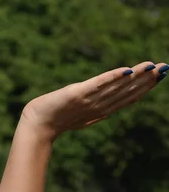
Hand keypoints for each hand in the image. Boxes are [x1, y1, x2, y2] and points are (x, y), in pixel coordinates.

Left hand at [20, 61, 167, 140]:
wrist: (36, 125)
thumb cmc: (54, 117)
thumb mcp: (78, 111)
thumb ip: (92, 105)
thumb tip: (102, 105)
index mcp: (101, 110)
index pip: (127, 97)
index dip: (145, 87)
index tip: (160, 76)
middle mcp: (99, 106)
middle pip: (128, 92)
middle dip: (147, 81)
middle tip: (166, 68)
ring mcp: (89, 101)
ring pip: (117, 87)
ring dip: (136, 77)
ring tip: (152, 66)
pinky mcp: (77, 94)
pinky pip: (98, 84)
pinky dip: (113, 77)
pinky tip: (127, 70)